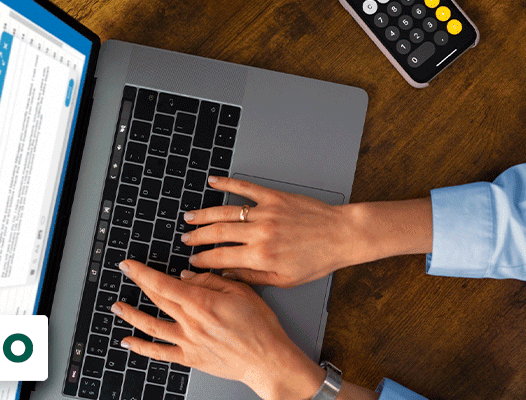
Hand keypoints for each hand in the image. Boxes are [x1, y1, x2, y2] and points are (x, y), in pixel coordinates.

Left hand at [111, 259, 324, 399]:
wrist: (268, 360)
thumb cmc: (260, 327)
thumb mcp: (241, 291)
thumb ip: (211, 281)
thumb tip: (186, 277)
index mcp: (202, 303)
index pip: (164, 283)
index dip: (143, 272)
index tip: (130, 264)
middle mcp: (191, 322)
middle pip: (157, 299)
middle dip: (138, 283)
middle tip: (126, 273)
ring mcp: (188, 342)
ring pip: (151, 325)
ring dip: (131, 314)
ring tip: (117, 306)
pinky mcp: (190, 357)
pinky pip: (160, 352)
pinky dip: (141, 347)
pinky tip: (128, 341)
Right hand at [181, 176, 367, 286]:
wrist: (341, 235)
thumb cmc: (317, 260)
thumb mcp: (284, 279)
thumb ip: (253, 278)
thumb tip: (229, 275)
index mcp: (261, 256)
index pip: (221, 257)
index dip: (203, 260)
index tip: (193, 261)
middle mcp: (260, 232)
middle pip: (218, 232)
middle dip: (197, 236)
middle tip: (185, 238)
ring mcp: (266, 212)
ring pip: (226, 211)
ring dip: (204, 214)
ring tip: (190, 217)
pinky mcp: (275, 197)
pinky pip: (246, 188)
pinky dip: (227, 183)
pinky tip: (213, 182)